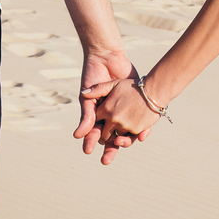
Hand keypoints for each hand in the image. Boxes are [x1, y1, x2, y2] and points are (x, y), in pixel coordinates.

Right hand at [74, 48, 146, 164]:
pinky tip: (140, 135)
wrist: (107, 57)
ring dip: (124, 142)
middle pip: (111, 137)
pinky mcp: (137, 105)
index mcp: (98, 115)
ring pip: (126, 132)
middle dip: (109, 150)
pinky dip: (140, 129)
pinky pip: (140, 122)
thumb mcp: (88, 98)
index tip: (88, 150)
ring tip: (121, 145)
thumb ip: (86, 116)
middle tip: (105, 161)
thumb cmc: (93, 76)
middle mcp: (111, 116)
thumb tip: (77, 136)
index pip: (95, 133)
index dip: (92, 142)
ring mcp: (125, 111)